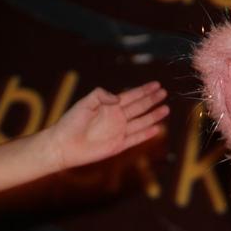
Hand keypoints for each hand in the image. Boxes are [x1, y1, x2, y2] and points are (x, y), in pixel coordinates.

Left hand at [48, 82, 169, 169]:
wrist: (64, 145)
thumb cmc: (71, 122)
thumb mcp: (84, 103)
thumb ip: (100, 96)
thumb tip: (118, 98)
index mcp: (110, 106)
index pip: (131, 96)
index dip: (144, 90)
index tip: (156, 85)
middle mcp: (117, 118)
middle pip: (139, 107)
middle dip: (152, 100)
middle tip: (164, 93)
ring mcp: (119, 131)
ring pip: (141, 122)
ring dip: (153, 116)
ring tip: (166, 109)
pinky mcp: (119, 145)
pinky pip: (136, 138)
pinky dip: (147, 134)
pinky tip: (157, 129)